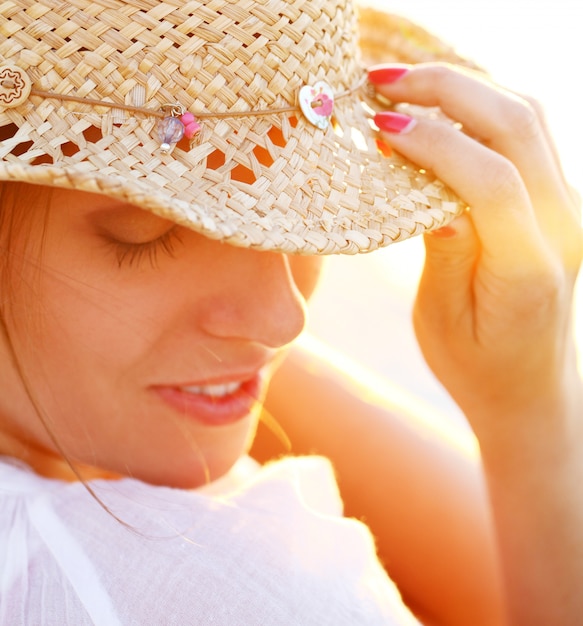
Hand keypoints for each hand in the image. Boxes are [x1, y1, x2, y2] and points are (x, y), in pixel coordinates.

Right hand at [370, 63, 582, 436]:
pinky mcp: (553, 199)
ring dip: (465, 89)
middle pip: (517, 127)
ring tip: (404, 84)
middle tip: (383, 81)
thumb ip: (443, 252)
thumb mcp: (441, 320)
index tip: (380, 128)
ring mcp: (564, 208)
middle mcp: (561, 226)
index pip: (491, 180)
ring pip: (526, 117)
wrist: (527, 385)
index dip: (435, 143)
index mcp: (528, 267)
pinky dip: (479, 107)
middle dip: (448, 91)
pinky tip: (437, 107)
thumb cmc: (475, 365)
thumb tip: (427, 187)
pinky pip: (524, 133)